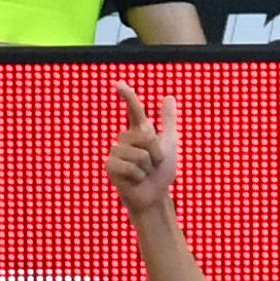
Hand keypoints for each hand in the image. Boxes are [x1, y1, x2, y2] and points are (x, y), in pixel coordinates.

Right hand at [107, 82, 178, 215]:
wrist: (155, 197)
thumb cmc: (161, 173)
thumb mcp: (169, 144)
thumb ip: (167, 121)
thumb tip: (169, 96)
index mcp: (139, 132)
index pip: (133, 110)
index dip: (127, 96)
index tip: (118, 84)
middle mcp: (125, 139)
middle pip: (145, 137)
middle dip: (156, 154)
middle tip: (153, 165)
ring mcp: (116, 153)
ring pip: (138, 153)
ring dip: (147, 168)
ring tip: (144, 174)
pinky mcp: (110, 167)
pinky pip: (128, 166)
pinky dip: (137, 176)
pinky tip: (135, 181)